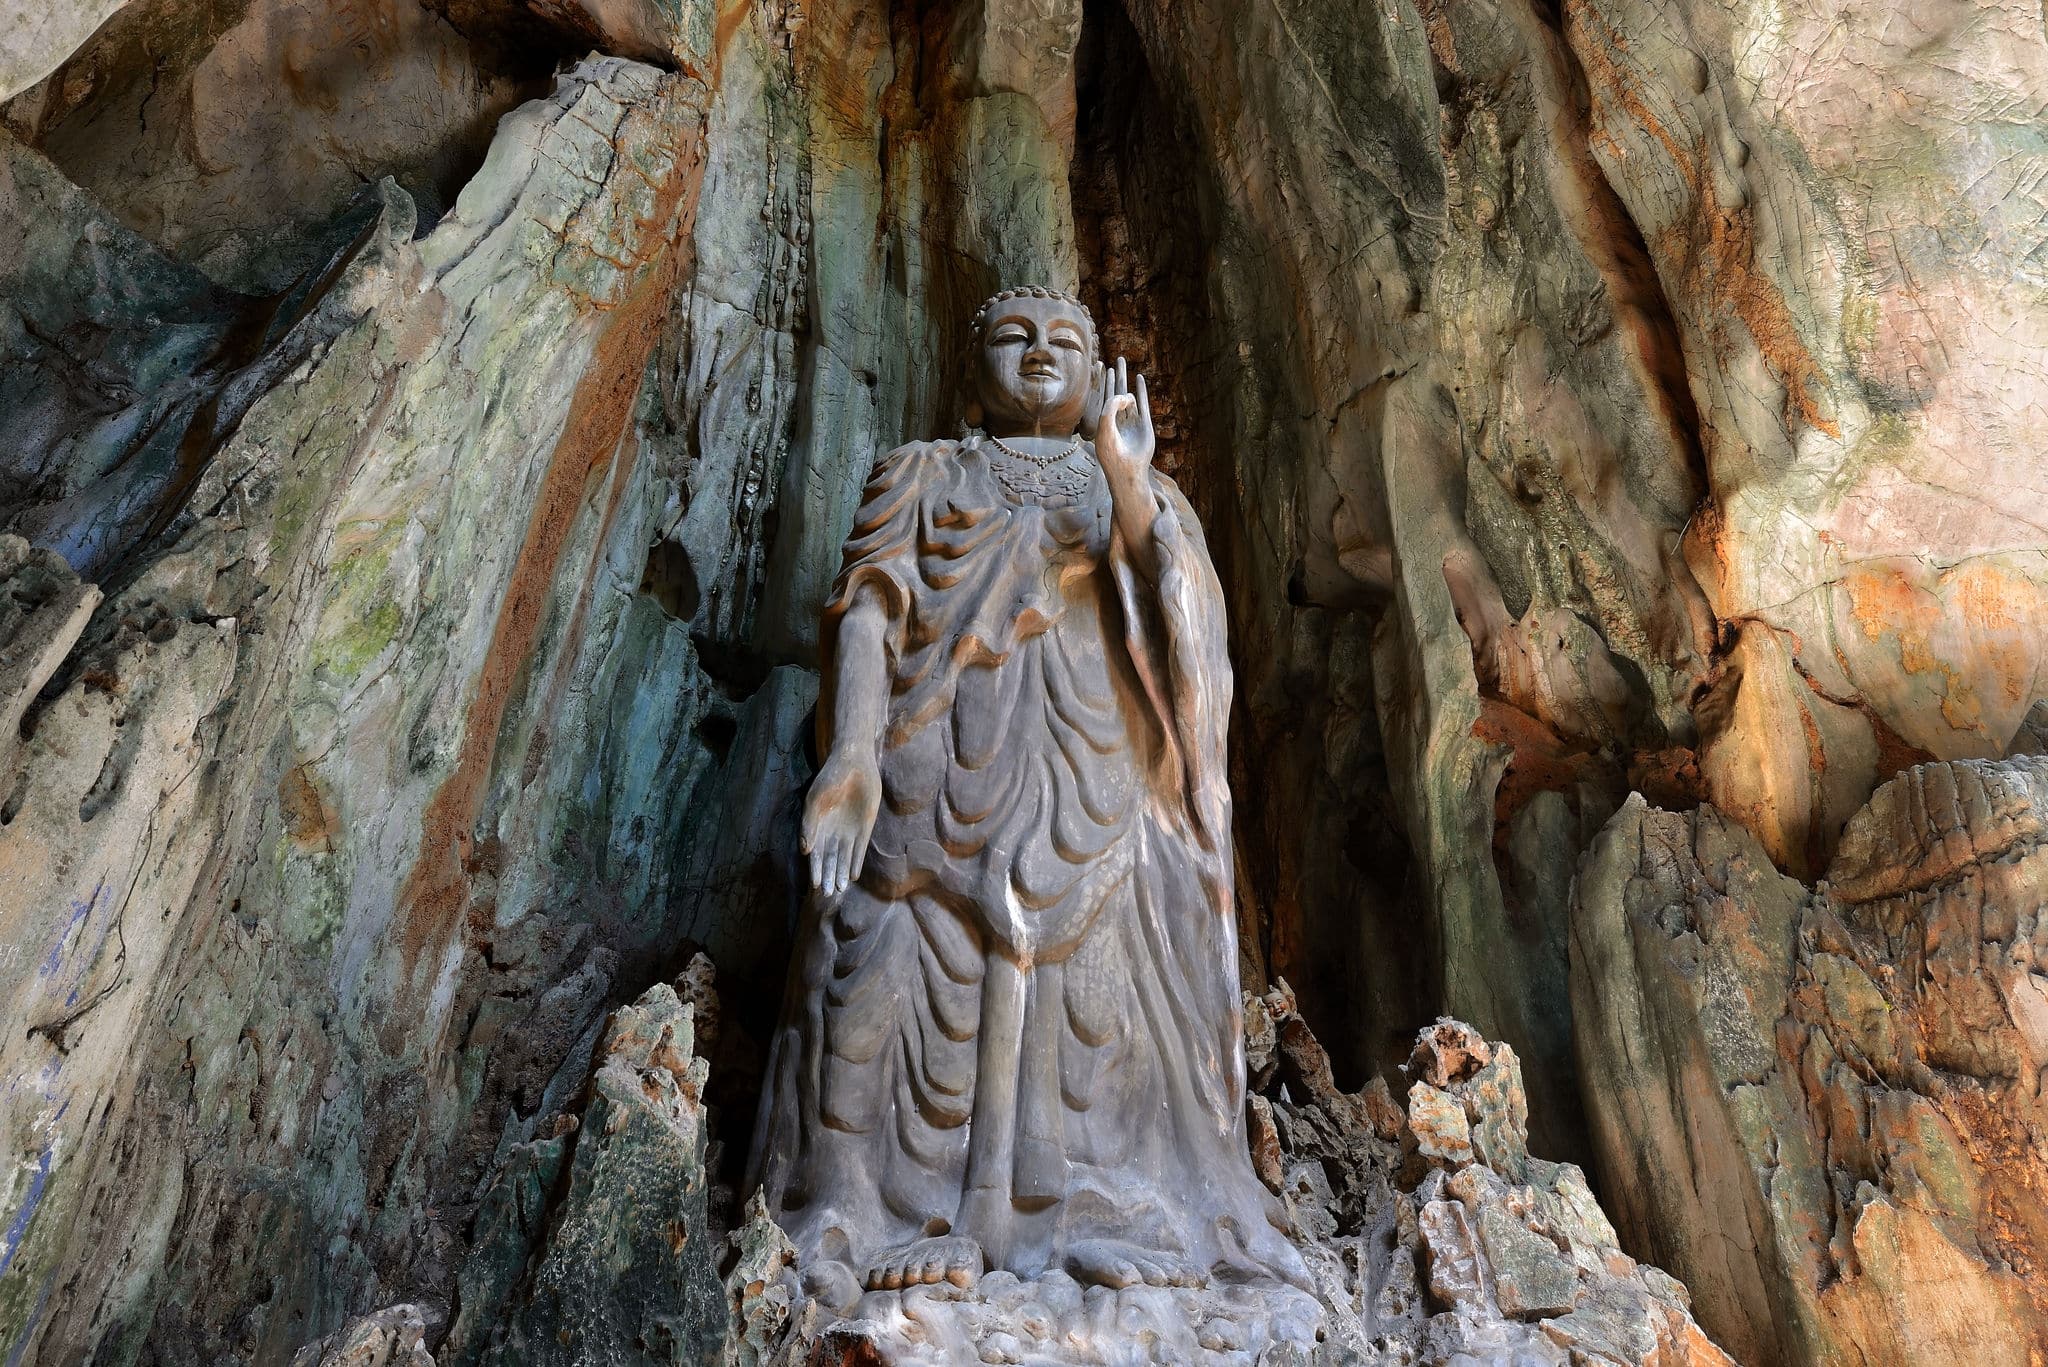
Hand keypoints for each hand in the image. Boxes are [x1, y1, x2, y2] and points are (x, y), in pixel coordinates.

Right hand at [802, 750, 880, 895]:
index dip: (815, 869)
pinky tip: (853, 875)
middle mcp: (833, 833)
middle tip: (827, 894)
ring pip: (844, 858)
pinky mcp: (865, 827)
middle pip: (830, 860)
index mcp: (818, 827)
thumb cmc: (829, 779)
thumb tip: (804, 850)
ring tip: (840, 888)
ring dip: (841, 873)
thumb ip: (809, 824)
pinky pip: (860, 849)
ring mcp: (849, 831)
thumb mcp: (815, 800)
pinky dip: (856, 862)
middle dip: (828, 876)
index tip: (814, 884)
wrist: (853, 763)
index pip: (816, 854)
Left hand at [1091, 356, 1153, 486]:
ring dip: (1125, 380)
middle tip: (1119, 359)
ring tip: (1124, 363)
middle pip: (1117, 391)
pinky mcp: (1144, 424)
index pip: (1105, 397)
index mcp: (1105, 421)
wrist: (1126, 469)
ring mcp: (1131, 420)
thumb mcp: (1104, 425)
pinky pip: (1143, 402)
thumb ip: (1110, 406)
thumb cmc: (1111, 451)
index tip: (1103, 367)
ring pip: (1129, 395)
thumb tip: (1124, 393)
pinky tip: (1139, 379)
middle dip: (1117, 375)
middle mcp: (1118, 419)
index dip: (1105, 381)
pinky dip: (1140, 390)